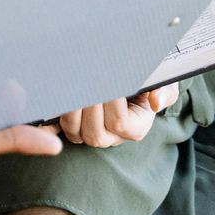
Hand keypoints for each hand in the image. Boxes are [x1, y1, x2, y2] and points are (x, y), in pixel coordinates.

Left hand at [56, 83, 177, 147]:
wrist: (127, 78)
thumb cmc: (146, 80)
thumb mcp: (163, 83)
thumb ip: (164, 91)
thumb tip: (156, 102)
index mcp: (134, 128)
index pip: (119, 123)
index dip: (111, 104)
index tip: (107, 83)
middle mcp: (112, 137)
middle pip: (95, 132)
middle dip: (88, 105)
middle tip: (83, 80)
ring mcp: (89, 134)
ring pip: (75, 131)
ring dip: (70, 108)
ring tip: (71, 83)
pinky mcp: (72, 128)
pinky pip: (59, 129)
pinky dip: (52, 118)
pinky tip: (50, 100)